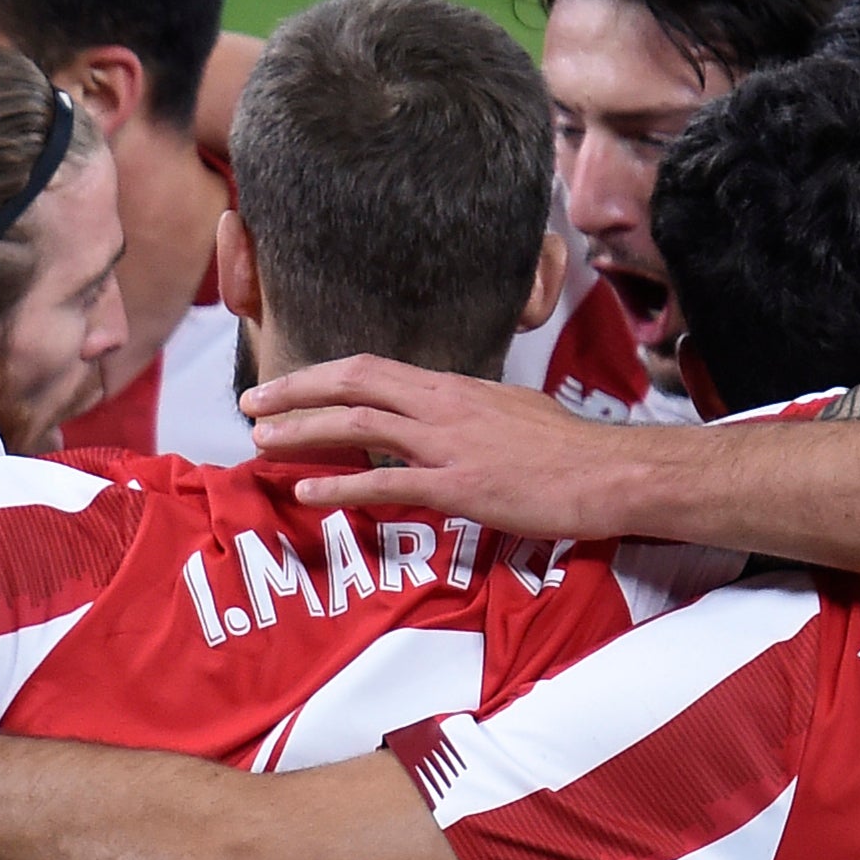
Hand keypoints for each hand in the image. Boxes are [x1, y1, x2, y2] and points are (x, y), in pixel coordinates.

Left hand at [242, 357, 641, 530]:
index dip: (322, 374)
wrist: (609, 473)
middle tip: (251, 404)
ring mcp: (450, 444)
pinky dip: (341, 486)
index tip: (284, 385)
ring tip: (261, 445)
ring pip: (360, 425)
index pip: (373, 368)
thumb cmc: (569, 450)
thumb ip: (467, 414)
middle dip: (295, 391)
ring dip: (303, 432)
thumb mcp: (511, 412)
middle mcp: (444, 405)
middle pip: (354, 382)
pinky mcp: (460, 487)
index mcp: (454, 387)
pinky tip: (308, 492)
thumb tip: (442, 419)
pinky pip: (388, 482)